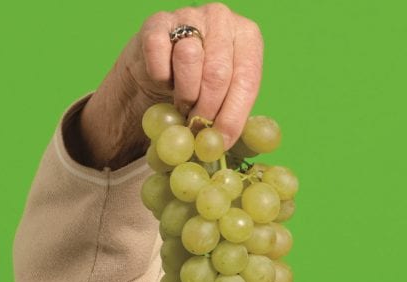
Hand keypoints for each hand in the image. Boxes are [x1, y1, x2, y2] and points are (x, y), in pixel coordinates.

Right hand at [68, 3, 262, 167]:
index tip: (221, 141)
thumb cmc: (204, 88)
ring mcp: (189, 14)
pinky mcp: (157, 21)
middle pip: (217, 73)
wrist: (163, 71)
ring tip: (184, 102)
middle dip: (207, 109)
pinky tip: (166, 81)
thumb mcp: (229, 98)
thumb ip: (236, 118)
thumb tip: (224, 141)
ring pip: (189, 58)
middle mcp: (222, 18)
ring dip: (184, 92)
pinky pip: (159, 52)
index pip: (246, 81)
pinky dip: (161, 76)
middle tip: (198, 126)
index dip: (233, 117)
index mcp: (248, 36)